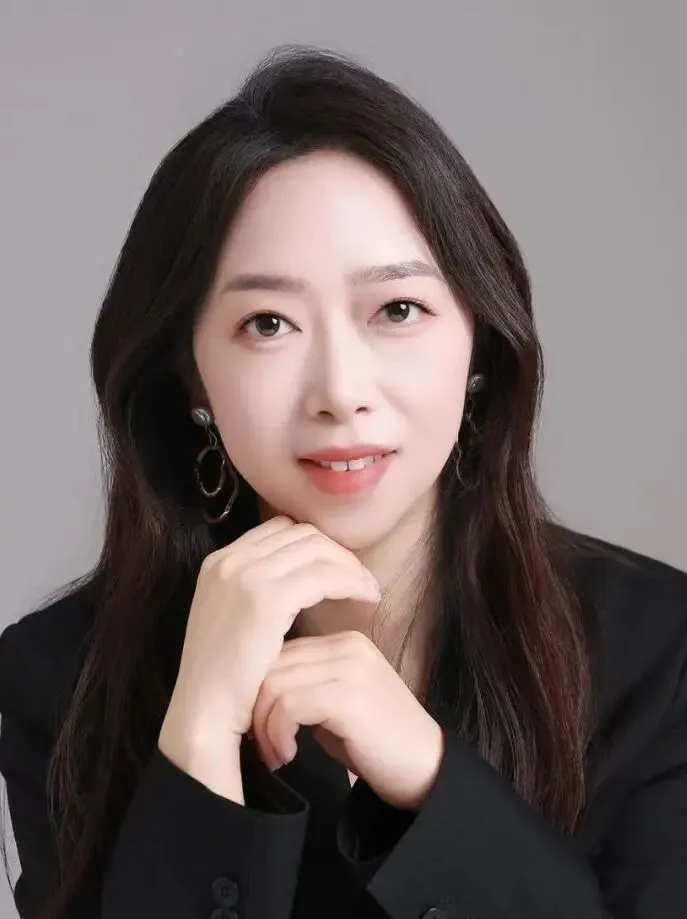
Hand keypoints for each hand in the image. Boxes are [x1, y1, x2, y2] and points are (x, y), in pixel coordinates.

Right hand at [159, 516, 381, 795]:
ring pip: (316, 549)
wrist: (203, 715)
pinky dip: (350, 581)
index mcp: (219, 562)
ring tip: (369, 591)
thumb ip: (259, 592)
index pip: (281, 531)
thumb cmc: (227, 681)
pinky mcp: (265, 599)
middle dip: (337, 553)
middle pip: (301, 534)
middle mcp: (229, 560)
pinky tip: (366, 599)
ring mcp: (244, 576)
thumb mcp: (234, 621)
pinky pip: (323, 575)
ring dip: (350, 566)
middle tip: (362, 579)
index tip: (339, 569)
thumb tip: (303, 577)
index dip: (316, 546)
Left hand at [250, 630, 444, 810]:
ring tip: (277, 755)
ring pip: (274, 684)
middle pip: (270, 664)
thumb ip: (303, 687)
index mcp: (344, 642)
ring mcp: (350, 667)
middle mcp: (348, 645)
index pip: (278, 652)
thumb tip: (253, 693)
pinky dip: (278, 734)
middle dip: (256, 710)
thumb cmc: (376, 744)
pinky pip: (289, 705)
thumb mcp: (334, 705)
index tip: (261, 729)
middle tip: (264, 747)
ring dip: (265, 728)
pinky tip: (288, 756)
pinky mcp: (350, 695)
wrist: (426, 770)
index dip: (259, 692)